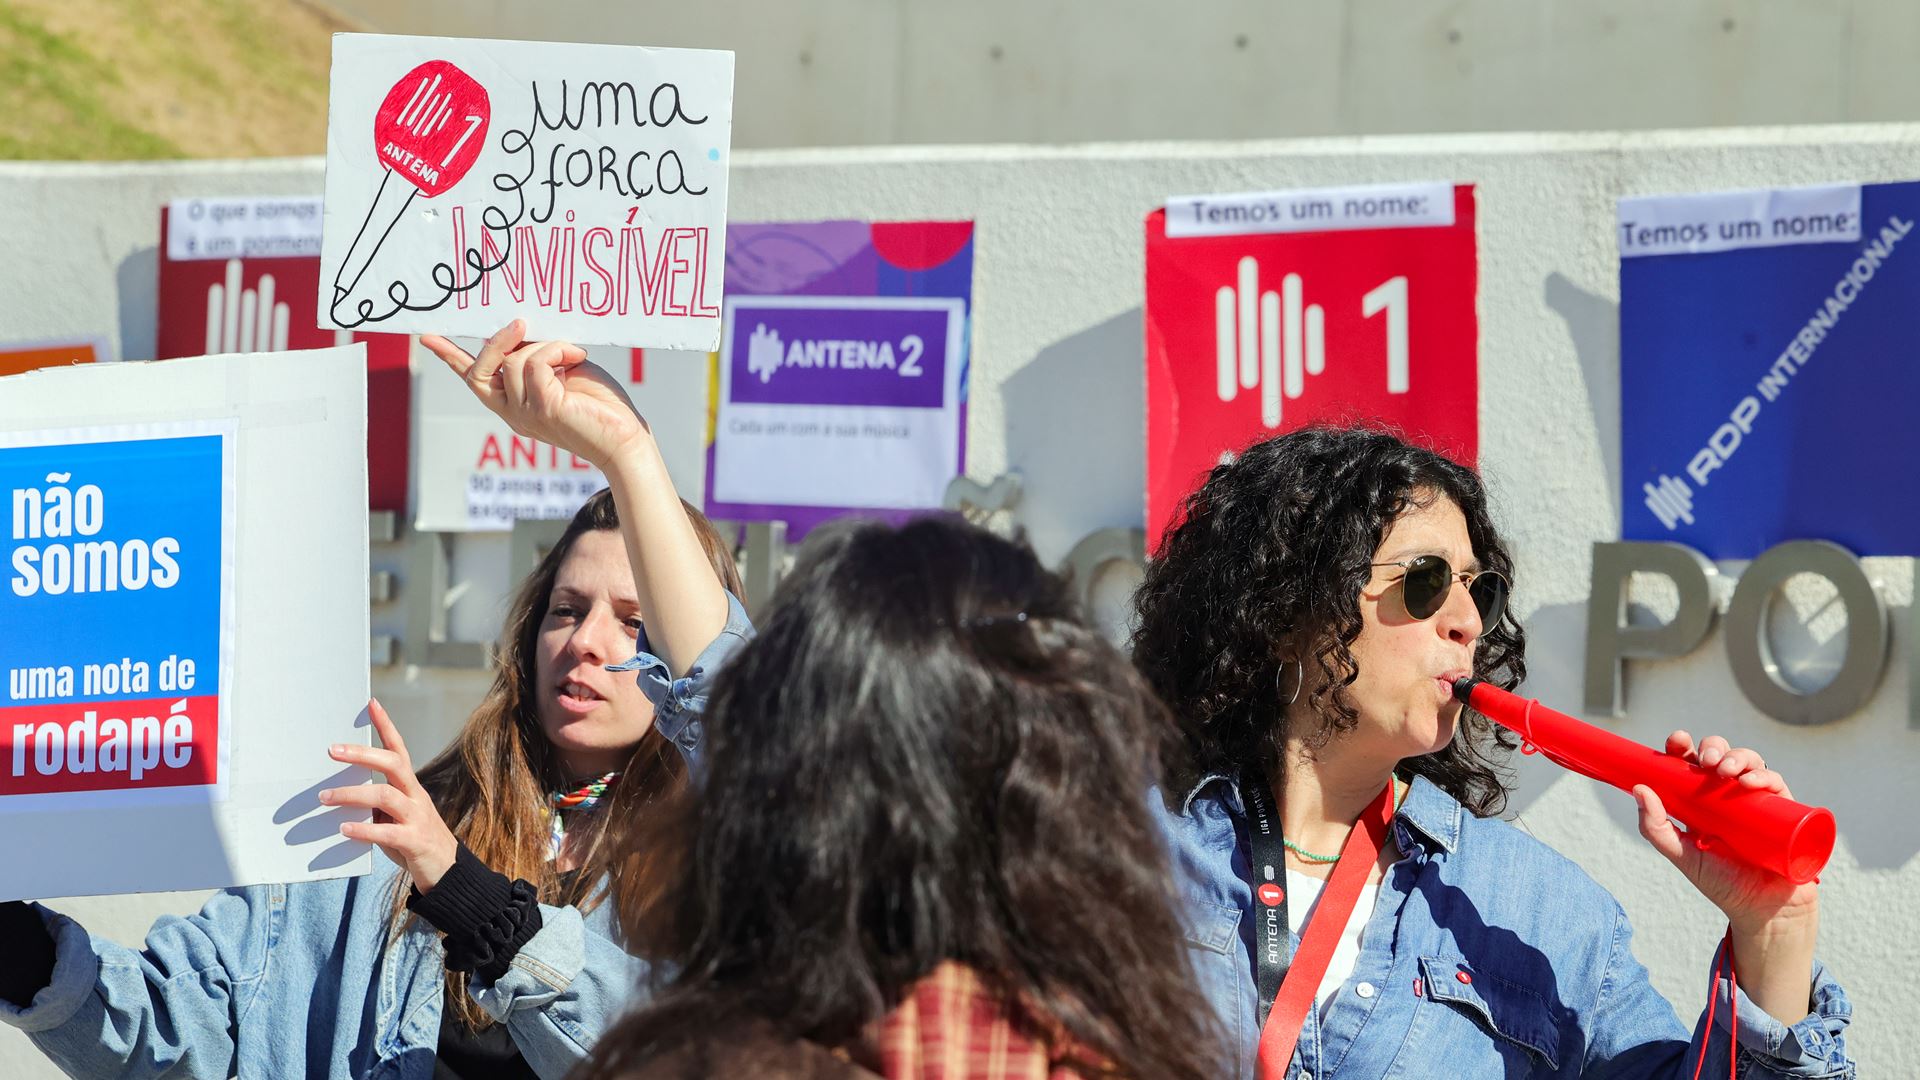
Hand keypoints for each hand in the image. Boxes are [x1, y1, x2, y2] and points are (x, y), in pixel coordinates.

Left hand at [322, 699, 458, 892]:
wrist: (447, 872)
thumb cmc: (413, 840)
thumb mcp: (395, 817)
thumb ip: (375, 804)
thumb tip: (341, 795)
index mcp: (411, 786)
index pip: (399, 749)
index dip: (386, 726)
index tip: (371, 704)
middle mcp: (416, 796)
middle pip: (393, 764)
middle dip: (363, 754)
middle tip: (332, 750)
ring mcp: (418, 817)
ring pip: (386, 796)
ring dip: (352, 794)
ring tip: (324, 798)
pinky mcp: (415, 841)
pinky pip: (388, 832)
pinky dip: (364, 830)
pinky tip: (344, 830)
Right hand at [421, 319, 649, 469]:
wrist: (626, 439)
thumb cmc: (601, 406)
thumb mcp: (562, 372)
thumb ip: (538, 358)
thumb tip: (523, 332)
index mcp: (515, 405)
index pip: (475, 380)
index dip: (450, 358)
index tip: (427, 337)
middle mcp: (513, 412)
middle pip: (479, 372)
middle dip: (495, 342)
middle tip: (520, 323)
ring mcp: (526, 413)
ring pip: (514, 360)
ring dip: (547, 346)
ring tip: (574, 355)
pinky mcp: (544, 408)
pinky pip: (536, 362)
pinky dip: (557, 351)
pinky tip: (577, 358)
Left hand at [1633, 731, 1819, 935]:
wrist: (1764, 911)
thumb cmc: (1724, 883)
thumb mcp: (1684, 856)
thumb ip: (1656, 828)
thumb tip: (1639, 789)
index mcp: (1701, 800)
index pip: (1690, 764)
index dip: (1683, 748)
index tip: (1676, 741)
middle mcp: (1729, 796)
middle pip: (1721, 755)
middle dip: (1712, 748)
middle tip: (1704, 759)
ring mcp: (1757, 801)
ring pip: (1749, 762)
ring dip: (1737, 756)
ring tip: (1725, 770)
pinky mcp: (1783, 810)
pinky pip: (1776, 783)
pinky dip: (1763, 776)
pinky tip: (1749, 783)